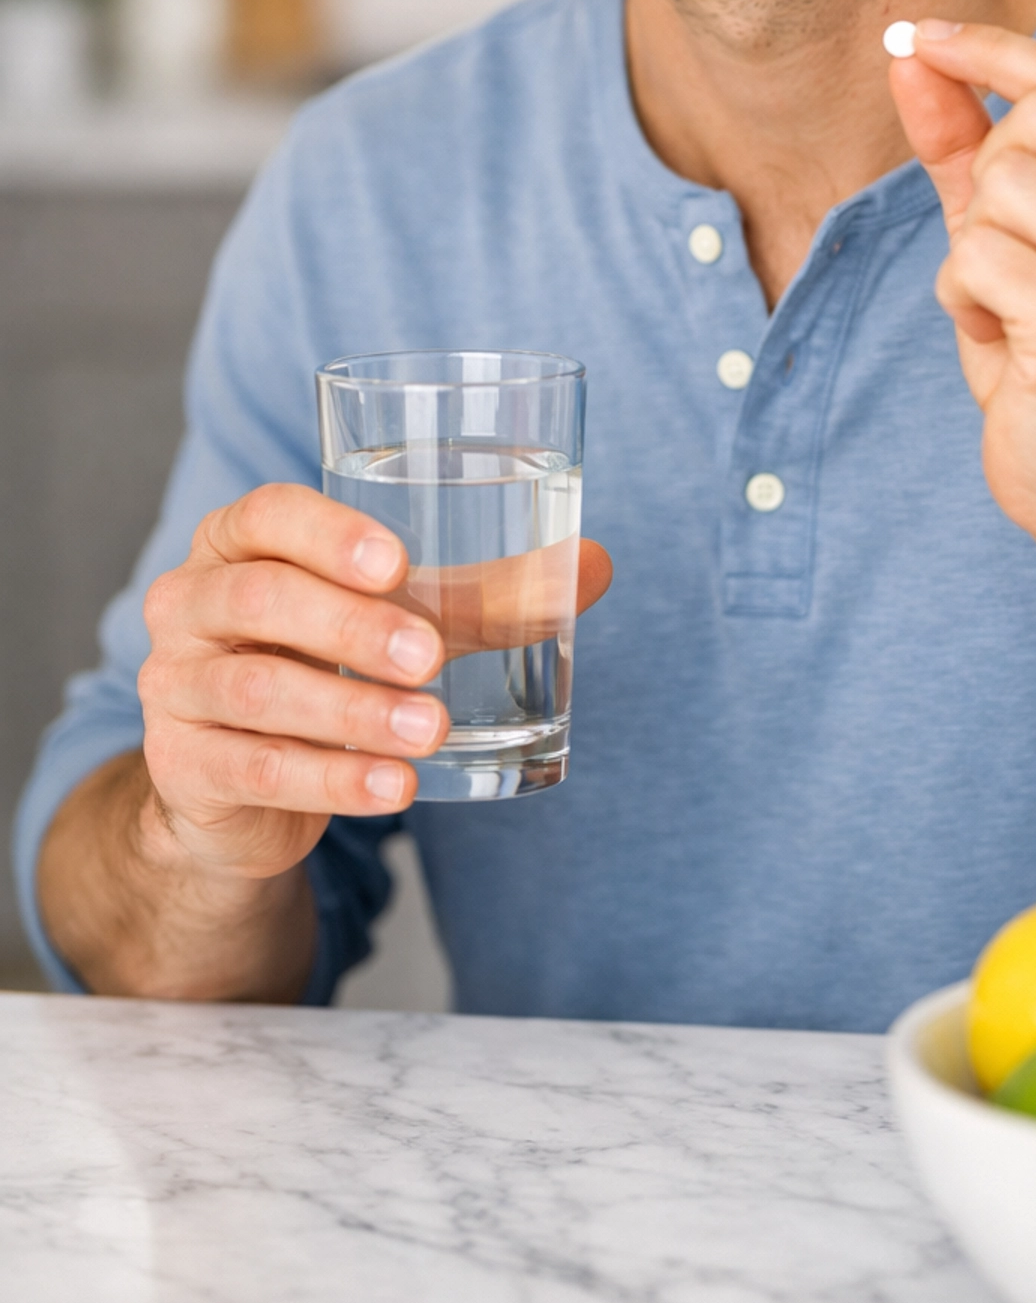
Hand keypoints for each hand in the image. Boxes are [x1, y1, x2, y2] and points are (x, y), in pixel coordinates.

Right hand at [138, 484, 613, 880]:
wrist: (245, 782)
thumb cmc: (325, 661)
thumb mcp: (395, 620)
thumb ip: (483, 595)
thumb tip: (593, 565)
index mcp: (238, 541)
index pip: (266, 515)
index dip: (328, 533)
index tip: (398, 564)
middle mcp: (191, 602)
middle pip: (261, 598)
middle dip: (353, 628)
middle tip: (433, 658)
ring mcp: (175, 685)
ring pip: (260, 688)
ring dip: (354, 712)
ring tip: (430, 730)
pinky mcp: (183, 764)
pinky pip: (255, 767)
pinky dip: (332, 779)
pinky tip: (394, 788)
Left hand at [889, 22, 1035, 565]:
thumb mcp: (1015, 231)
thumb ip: (964, 140)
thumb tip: (911, 52)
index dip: (989, 49)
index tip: (921, 36)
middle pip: (1035, 121)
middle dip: (987, 179)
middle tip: (1008, 255)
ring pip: (999, 189)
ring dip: (973, 251)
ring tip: (1012, 309)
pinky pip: (976, 257)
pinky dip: (965, 300)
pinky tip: (1006, 344)